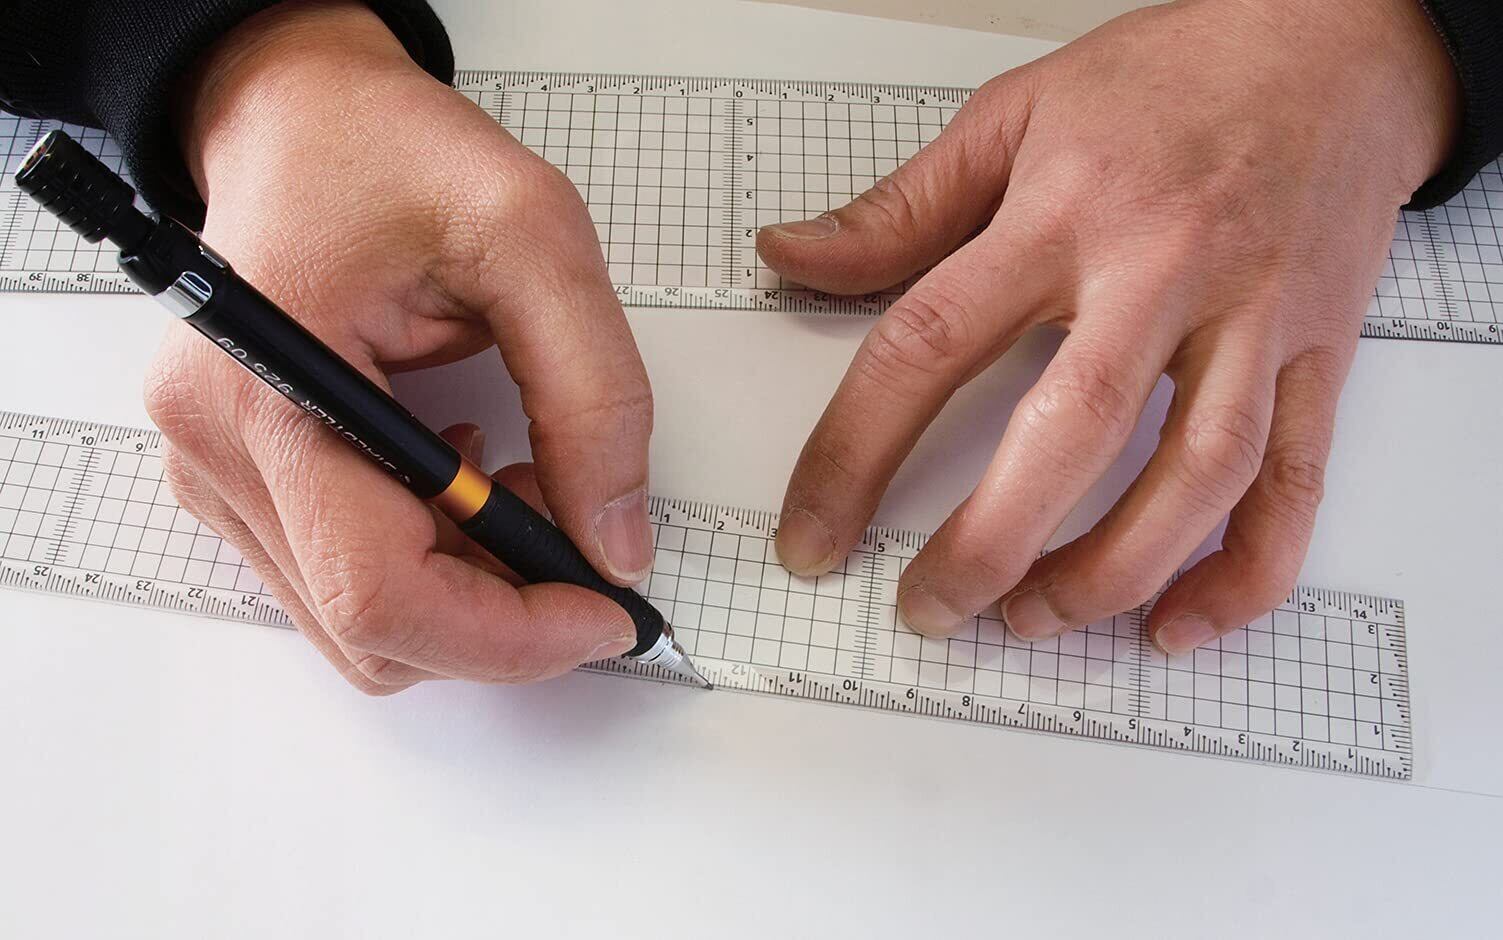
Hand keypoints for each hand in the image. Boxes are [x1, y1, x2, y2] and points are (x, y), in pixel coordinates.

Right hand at [146, 1, 653, 692]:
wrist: (303, 117)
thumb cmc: (392, 151)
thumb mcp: (533, 237)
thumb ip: (593, 394)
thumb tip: (617, 544)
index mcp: (269, 389)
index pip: (382, 591)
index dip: (509, 635)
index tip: (606, 613)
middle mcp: (219, 449)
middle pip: (374, 629)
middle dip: (505, 611)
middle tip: (583, 531)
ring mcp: (218, 472)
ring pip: (363, 620)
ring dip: (473, 587)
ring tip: (526, 480)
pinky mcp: (241, 476)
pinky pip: (345, 579)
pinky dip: (434, 561)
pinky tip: (472, 479)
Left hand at [758, 0, 1457, 653]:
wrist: (1334, 42)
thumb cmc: (1173, 78)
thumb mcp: (1014, 114)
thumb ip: (899, 208)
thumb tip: (792, 256)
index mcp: (1063, 215)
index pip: (930, 344)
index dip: (855, 454)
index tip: (814, 533)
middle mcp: (1161, 272)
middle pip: (1074, 430)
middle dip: (993, 544)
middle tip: (932, 608)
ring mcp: (1253, 321)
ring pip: (1198, 476)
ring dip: (1112, 573)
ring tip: (1035, 619)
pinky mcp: (1319, 357)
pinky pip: (1295, 486)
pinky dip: (1244, 575)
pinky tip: (1178, 623)